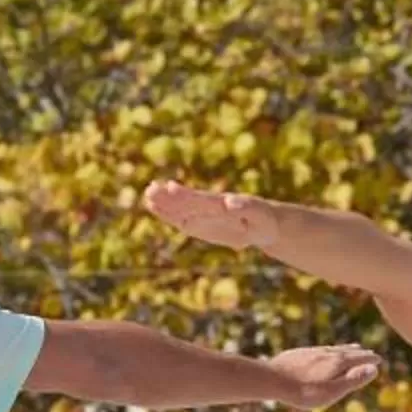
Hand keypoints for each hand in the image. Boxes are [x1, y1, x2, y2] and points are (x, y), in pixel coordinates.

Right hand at [144, 179, 277, 249]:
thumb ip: (245, 208)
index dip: (187, 195)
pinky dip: (166, 213)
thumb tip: (230, 201)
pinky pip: (179, 218)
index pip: (202, 199)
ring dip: (164, 202)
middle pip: (187, 200)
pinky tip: (152, 206)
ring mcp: (202, 213)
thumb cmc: (264, 221)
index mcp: (223, 204)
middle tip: (151, 189)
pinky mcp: (198, 223)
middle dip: (170, 197)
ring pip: (180, 207)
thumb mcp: (260, 217)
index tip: (171, 187)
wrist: (263, 224)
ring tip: (147, 193)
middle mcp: (209, 205)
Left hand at [269, 344, 383, 411]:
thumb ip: (353, 380)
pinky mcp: (300, 353)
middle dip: (360, 353)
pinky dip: (329, 350)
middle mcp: (327, 354)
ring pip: (334, 349)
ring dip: (345, 349)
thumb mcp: (332, 391)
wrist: (273, 380)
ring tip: (352, 348)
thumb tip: (375, 369)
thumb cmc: (304, 391)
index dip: (369, 360)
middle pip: (347, 352)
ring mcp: (312, 352)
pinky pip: (320, 349)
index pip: (359, 359)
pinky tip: (324, 352)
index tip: (379, 359)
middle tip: (369, 352)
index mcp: (338, 363)